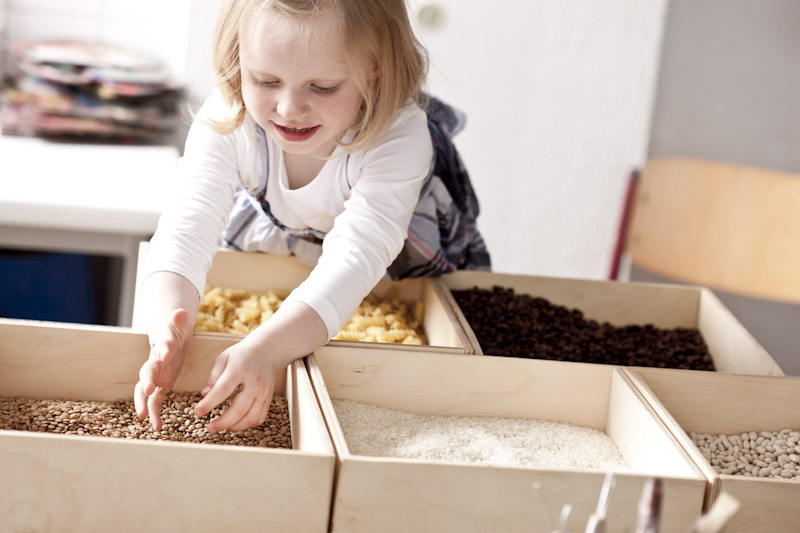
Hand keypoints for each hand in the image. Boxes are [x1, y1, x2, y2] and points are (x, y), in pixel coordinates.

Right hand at [134, 308, 193, 429]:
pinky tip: (157, 427)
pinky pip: (154, 401)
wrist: (167, 338)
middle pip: (147, 371)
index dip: (164, 349)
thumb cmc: (174, 330)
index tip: (166, 354)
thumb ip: (178, 319)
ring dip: (144, 403)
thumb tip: (181, 311)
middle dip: (147, 380)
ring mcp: (154, 375)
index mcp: (162, 345)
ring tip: (144, 417)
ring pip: (144, 390)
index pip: (162, 346)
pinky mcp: (158, 385)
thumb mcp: (178, 323)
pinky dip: (154, 414)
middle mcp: (154, 361)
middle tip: (148, 390)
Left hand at [192, 336, 283, 433]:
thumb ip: (213, 377)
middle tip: (209, 428)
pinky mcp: (268, 399)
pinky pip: (259, 418)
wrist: (268, 350)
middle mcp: (254, 382)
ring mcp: (263, 392)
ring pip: (251, 417)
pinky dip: (247, 425)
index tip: (198, 412)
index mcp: (240, 369)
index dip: (209, 403)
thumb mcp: (224, 358)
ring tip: (222, 427)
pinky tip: (236, 423)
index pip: (223, 390)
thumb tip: (204, 396)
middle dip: (222, 422)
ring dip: (235, 426)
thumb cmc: (242, 354)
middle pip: (239, 408)